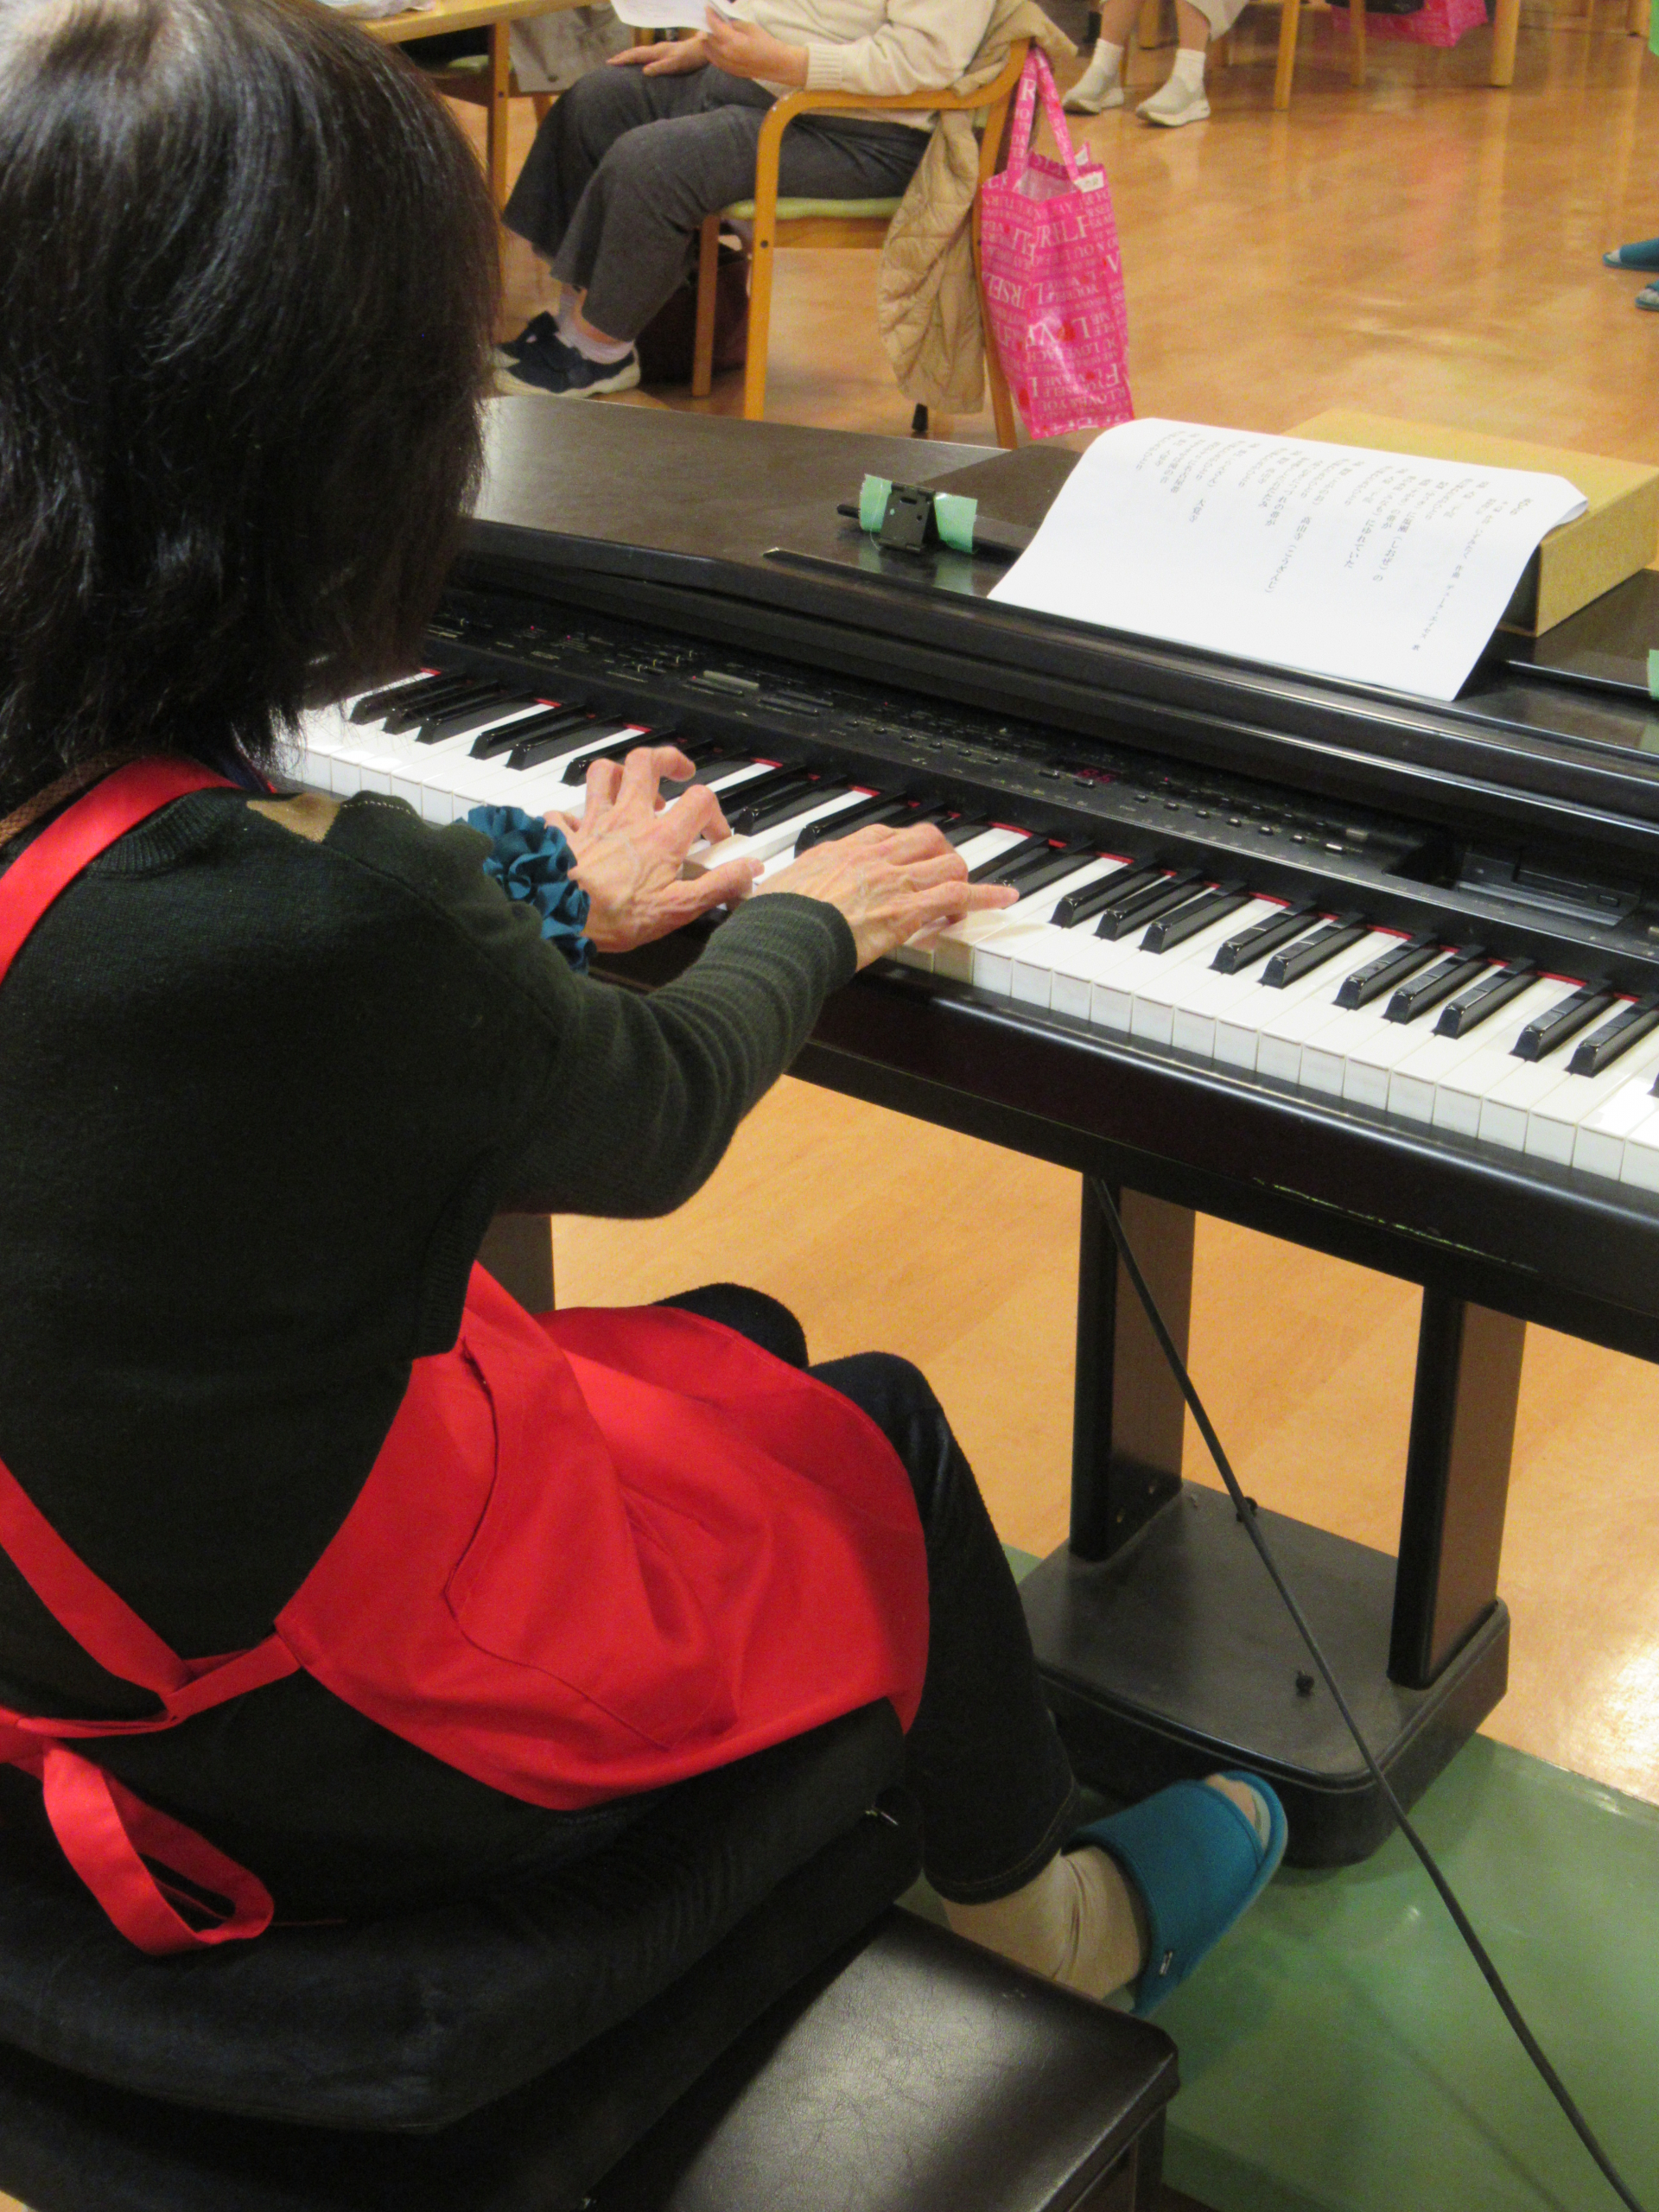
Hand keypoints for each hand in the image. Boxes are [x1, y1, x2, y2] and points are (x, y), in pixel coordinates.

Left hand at [550, 746, 757, 952]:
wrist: (562, 918)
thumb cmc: (617, 916)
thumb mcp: (680, 908)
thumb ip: (718, 885)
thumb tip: (750, 871)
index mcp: (661, 837)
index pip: (700, 800)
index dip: (714, 814)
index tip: (713, 838)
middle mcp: (628, 819)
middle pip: (647, 762)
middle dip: (667, 760)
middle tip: (679, 773)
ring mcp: (594, 821)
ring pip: (605, 773)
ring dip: (620, 774)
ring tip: (633, 788)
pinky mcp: (564, 834)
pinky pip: (564, 812)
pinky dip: (573, 815)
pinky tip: (580, 827)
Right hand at [608, 32, 707, 72]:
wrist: (702, 49)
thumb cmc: (689, 59)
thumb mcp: (675, 65)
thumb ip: (660, 67)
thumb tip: (644, 71)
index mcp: (656, 52)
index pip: (635, 55)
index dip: (622, 59)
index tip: (610, 63)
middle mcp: (656, 49)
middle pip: (635, 51)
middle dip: (622, 56)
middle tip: (610, 62)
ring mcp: (661, 50)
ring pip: (641, 52)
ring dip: (629, 56)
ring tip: (620, 61)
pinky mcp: (665, 53)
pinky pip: (647, 55)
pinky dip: (639, 57)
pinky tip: (639, 62)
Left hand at [701, 9, 807, 83]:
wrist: (776, 64)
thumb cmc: (766, 43)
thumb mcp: (750, 27)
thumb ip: (734, 24)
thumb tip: (724, 22)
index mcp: (732, 42)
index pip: (715, 26)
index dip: (710, 16)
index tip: (708, 9)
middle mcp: (726, 55)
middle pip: (709, 39)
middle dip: (708, 28)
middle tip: (710, 20)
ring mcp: (727, 65)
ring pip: (708, 51)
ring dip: (707, 41)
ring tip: (709, 33)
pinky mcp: (730, 71)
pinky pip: (714, 60)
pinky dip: (711, 52)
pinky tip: (713, 46)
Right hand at [759, 822, 1017, 968]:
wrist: (781, 940)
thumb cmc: (773, 924)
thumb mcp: (775, 892)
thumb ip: (783, 888)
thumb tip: (757, 891)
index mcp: (840, 851)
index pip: (884, 835)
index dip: (905, 848)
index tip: (909, 859)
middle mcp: (871, 857)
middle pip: (924, 840)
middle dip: (941, 856)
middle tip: (945, 874)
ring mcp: (892, 881)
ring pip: (946, 864)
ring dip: (962, 878)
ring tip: (972, 893)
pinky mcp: (907, 910)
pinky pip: (959, 896)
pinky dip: (986, 896)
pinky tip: (1003, 899)